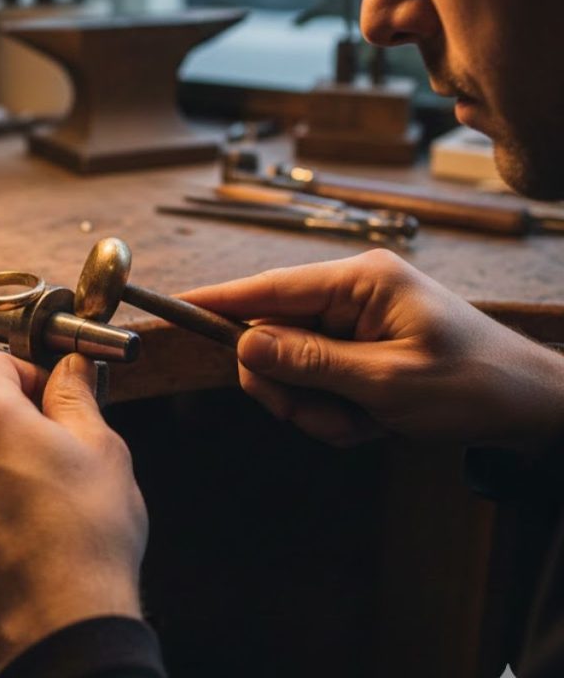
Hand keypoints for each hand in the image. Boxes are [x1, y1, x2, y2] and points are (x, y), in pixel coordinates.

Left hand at [0, 352, 147, 673]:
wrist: (59, 621)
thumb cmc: (85, 535)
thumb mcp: (101, 447)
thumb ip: (76, 396)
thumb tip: (70, 369)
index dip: (27, 371)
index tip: (52, 394)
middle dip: (16, 424)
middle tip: (60, 453)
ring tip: (45, 502)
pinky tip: (24, 532)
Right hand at [183, 249, 563, 447]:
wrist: (529, 407)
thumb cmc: (473, 384)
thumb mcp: (388, 381)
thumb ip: (310, 362)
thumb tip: (246, 345)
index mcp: (360, 281)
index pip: (270, 287)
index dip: (220, 301)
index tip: (176, 306)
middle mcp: (351, 294)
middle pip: (272, 336)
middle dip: (286, 387)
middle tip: (314, 417)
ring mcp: (354, 322)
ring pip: (291, 368)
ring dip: (315, 407)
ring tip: (362, 424)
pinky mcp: (357, 349)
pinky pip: (316, 384)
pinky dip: (333, 413)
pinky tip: (371, 423)